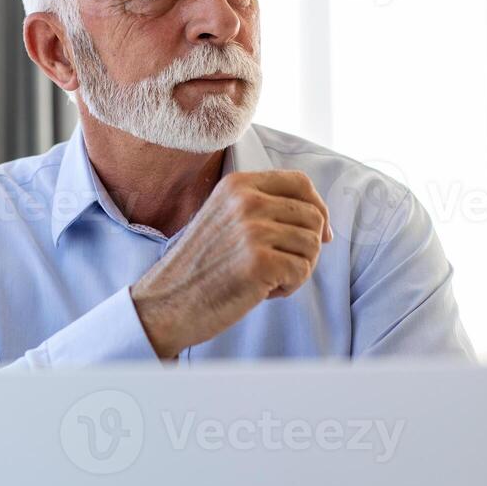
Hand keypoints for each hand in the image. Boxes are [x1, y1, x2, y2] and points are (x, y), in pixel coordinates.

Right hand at [130, 170, 332, 358]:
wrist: (166, 302)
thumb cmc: (201, 267)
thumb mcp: (225, 218)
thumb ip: (262, 206)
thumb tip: (320, 216)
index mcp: (237, 185)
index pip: (299, 182)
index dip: (318, 208)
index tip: (320, 233)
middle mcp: (245, 200)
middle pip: (313, 216)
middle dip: (306, 247)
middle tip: (279, 267)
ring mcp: (252, 230)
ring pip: (312, 245)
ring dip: (297, 269)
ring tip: (266, 280)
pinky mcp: (259, 262)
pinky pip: (302, 271)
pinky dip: (289, 287)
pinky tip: (263, 292)